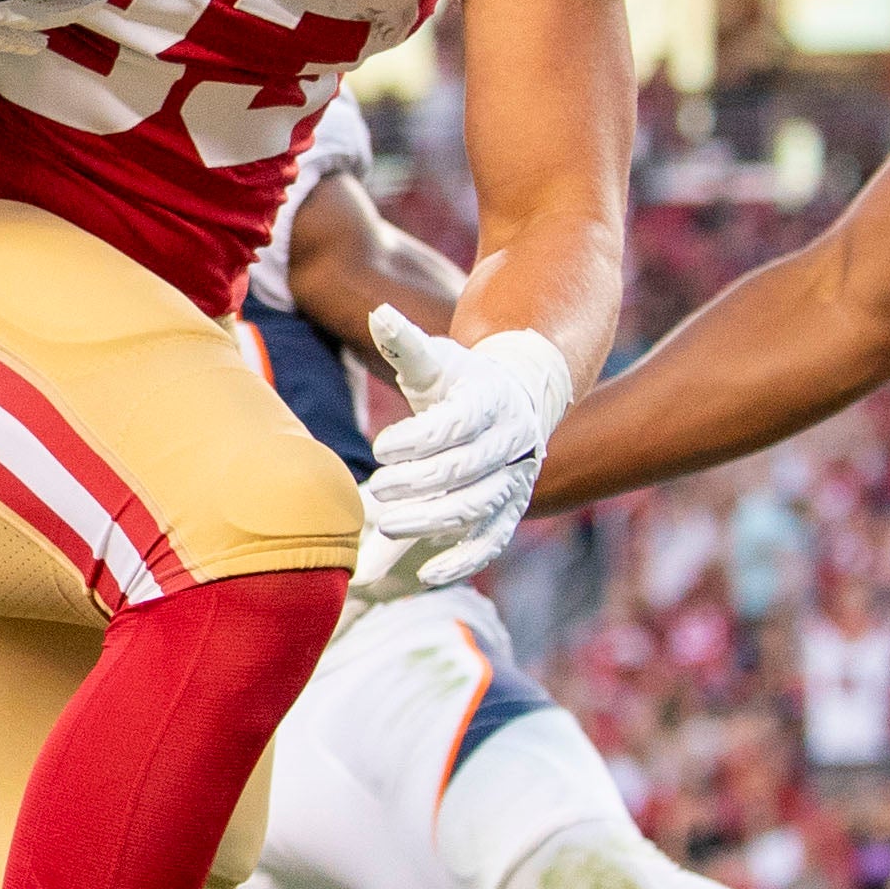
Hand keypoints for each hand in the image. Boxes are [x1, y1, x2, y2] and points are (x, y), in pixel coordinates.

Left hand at [354, 308, 572, 601]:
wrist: (514, 404)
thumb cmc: (461, 383)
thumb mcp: (435, 362)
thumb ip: (405, 345)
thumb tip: (378, 313)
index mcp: (490, 402)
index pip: (455, 424)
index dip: (419, 438)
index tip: (380, 448)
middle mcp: (509, 444)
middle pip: (463, 469)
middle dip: (418, 482)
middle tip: (374, 490)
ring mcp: (512, 481)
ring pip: (476, 506)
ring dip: (431, 520)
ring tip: (384, 523)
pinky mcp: (509, 512)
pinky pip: (492, 541)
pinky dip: (464, 560)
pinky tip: (428, 575)